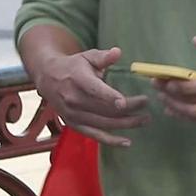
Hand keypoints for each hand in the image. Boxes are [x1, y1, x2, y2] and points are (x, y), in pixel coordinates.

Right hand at [30, 46, 148, 147]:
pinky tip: (127, 143)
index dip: (109, 97)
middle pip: (104, 108)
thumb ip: (103, 57)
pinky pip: (94, 135)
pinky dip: (111, 141)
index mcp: (78, 80)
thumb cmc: (73, 66)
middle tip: (146, 104)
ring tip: (144, 120)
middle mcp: (74, 99)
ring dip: (126, 124)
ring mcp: (74, 114)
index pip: (94, 90)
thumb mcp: (87, 56)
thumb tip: (117, 52)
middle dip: (128, 109)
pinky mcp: (74, 125)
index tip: (124, 102)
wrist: (48, 78)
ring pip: (103, 123)